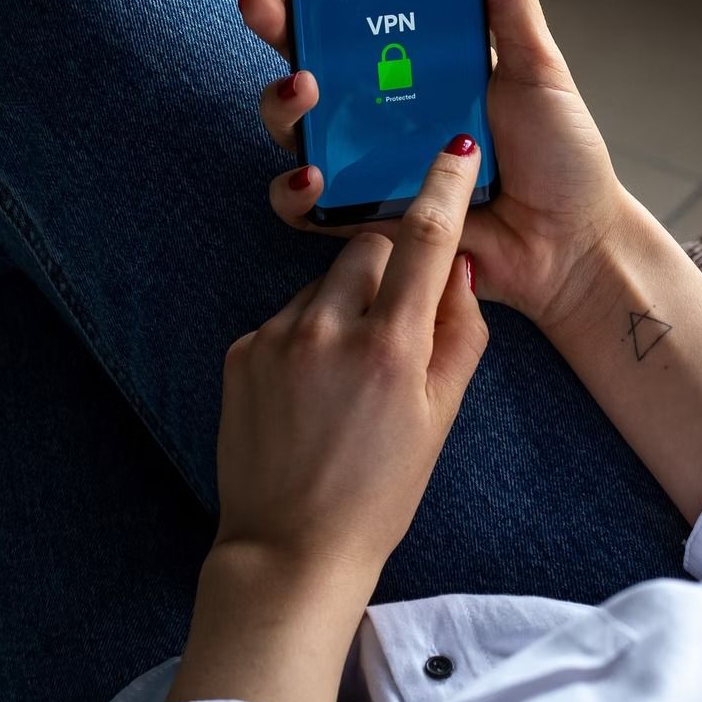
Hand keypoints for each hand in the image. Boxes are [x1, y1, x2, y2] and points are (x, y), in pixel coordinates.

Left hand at [212, 135, 487, 575]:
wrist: (290, 550)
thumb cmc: (380, 492)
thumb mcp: (441, 418)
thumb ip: (460, 335)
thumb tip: (460, 269)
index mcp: (391, 348)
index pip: (426, 241)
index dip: (443, 188)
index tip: (454, 151)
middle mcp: (329, 330)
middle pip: (368, 250)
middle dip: (389, 267)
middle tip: (397, 323)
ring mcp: (277, 339)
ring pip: (325, 285)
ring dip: (345, 306)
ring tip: (348, 377)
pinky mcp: (241, 352)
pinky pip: (287, 318)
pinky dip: (307, 337)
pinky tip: (311, 393)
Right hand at [238, 0, 633, 326]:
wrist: (574, 243)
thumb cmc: (562, 158)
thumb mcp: (539, 67)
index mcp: (420, 72)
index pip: (353, 26)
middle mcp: (386, 116)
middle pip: (310, 70)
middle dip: (281, 38)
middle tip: (275, 15)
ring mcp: (372, 168)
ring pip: (296, 133)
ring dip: (284, 109)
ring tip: (305, 92)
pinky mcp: (367, 221)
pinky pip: (308, 208)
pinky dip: (298, 192)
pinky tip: (313, 174)